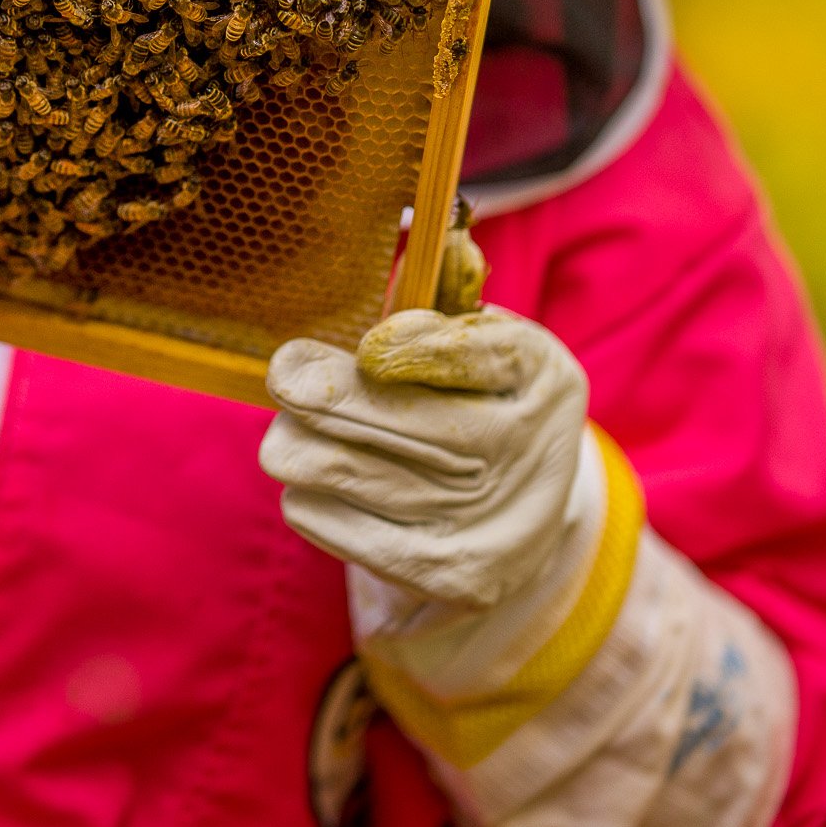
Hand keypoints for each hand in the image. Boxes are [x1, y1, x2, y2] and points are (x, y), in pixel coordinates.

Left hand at [260, 305, 589, 610]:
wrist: (516, 514)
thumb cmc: (476, 398)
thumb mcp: (477, 339)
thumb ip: (445, 295)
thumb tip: (437, 251)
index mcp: (541, 376)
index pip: (484, 356)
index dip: (424, 353)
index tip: (368, 348)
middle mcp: (532, 450)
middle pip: (423, 427)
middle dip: (339, 400)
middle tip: (284, 375)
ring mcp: (498, 522)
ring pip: (368, 478)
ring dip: (307, 450)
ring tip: (284, 435)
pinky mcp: (454, 575)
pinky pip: (355, 534)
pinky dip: (312, 502)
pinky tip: (301, 481)